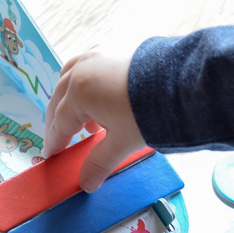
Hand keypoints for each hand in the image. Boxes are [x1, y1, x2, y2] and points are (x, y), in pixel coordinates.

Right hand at [43, 50, 146, 192]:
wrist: (182, 81)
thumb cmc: (148, 112)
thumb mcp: (121, 142)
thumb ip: (99, 163)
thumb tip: (86, 185)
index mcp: (78, 93)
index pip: (59, 123)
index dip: (55, 141)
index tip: (51, 154)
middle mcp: (82, 69)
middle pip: (60, 99)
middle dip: (58, 121)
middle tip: (60, 140)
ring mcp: (97, 54)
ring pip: (70, 77)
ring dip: (71, 99)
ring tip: (85, 121)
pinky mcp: (113, 48)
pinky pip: (88, 64)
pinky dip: (85, 82)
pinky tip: (99, 96)